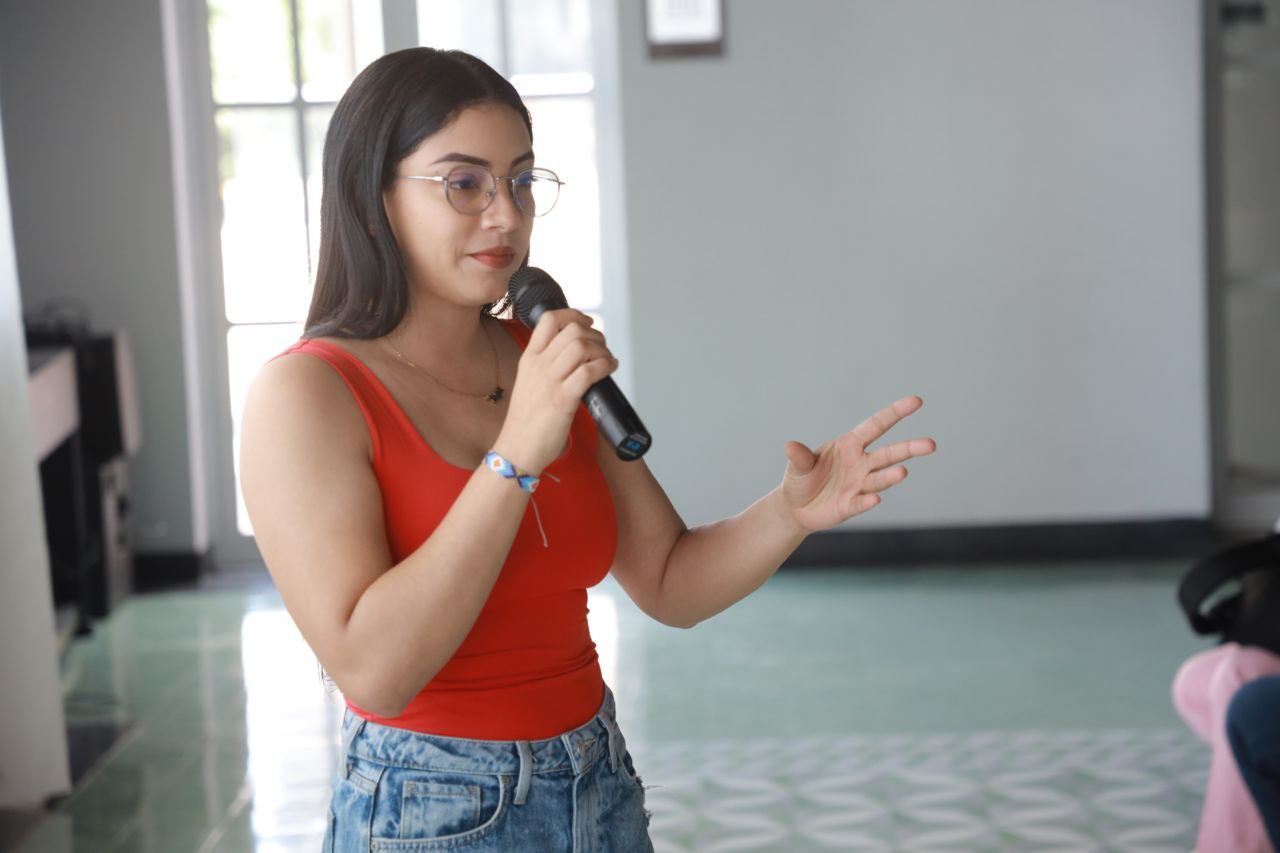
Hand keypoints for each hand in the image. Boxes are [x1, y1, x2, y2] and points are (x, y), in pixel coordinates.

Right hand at [494, 309, 617, 473]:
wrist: (517, 449)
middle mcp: (538, 365)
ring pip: (581, 346)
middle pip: (571, 330)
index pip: (548, 319)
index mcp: (529, 359)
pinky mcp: (562, 399)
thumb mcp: (529, 384)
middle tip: (602, 347)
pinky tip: (610, 369)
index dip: (573, 315)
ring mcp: (549, 381)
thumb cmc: (526, 422)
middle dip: (594, 335)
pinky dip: (605, 366)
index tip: (587, 323)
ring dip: (602, 350)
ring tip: (607, 360)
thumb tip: (575, 356)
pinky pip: (588, 371)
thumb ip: (546, 367)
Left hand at [780, 396, 935, 532]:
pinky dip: (867, 501)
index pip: (876, 425)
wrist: (796, 507)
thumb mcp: (797, 466)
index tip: (916, 401)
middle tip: (931, 445)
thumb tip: (790, 446)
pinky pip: (861, 502)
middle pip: (889, 454)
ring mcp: (858, 485)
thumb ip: (799, 457)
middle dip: (910, 449)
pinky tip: (875, 499)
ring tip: (902, 472)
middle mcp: (860, 463)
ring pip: (879, 478)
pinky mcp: (851, 505)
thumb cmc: (801, 478)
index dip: (896, 413)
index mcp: (849, 445)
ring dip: (890, 476)